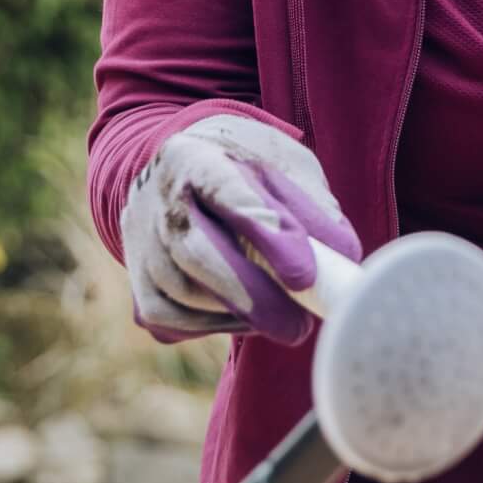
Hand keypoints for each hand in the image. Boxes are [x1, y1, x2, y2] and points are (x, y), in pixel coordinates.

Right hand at [120, 116, 361, 343]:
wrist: (174, 176)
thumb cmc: (242, 172)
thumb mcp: (282, 168)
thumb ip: (313, 209)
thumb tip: (344, 257)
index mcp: (194, 156)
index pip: (229, 192)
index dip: (268, 234)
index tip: (304, 275)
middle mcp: (155, 199)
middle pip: (195, 253)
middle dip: (253, 295)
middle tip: (300, 326)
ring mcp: (139, 245)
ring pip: (185, 295)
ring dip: (240, 313)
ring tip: (282, 311)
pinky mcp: (138, 287)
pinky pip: (173, 321)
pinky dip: (215, 325)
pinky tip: (244, 314)